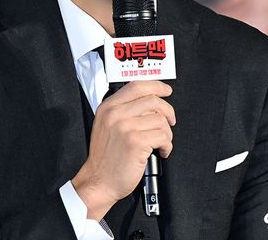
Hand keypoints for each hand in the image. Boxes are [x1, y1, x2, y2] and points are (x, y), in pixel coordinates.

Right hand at [71, 80, 174, 220]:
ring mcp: (125, 127)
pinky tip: (161, 151)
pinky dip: (167, 145)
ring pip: (160, 120)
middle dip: (168, 112)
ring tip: (161, 143)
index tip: (166, 90)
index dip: (155, 86)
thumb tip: (149, 102)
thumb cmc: (104, 157)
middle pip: (153, 101)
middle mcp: (115, 114)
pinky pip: (162, 136)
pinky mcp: (135, 142)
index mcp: (108, 107)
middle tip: (170, 122)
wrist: (98, 181)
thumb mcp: (106, 125)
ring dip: (167, 133)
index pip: (136, 86)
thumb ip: (122, 110)